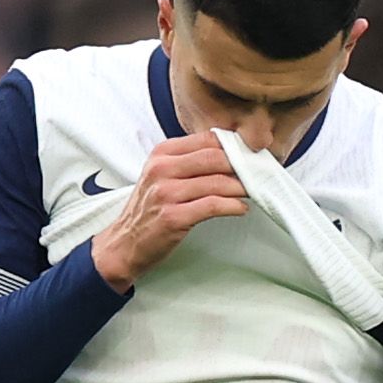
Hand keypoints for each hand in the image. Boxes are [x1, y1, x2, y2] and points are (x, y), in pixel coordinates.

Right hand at [87, 135, 251, 288]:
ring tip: (253, 191)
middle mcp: (162, 170)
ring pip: (217, 182)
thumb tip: (229, 155)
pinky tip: (240, 208)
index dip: (233, 146)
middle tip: (258, 172)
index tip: (249, 154)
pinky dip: (233, 206)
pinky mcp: (174, 217)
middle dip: (242, 165)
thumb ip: (189, 162)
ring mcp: (167, 193)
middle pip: (215, 157)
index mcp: (161, 154)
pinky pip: (213, 206)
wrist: (123, 243)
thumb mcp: (161, 176)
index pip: (206, 139)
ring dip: (242, 187)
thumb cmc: (147, 211)